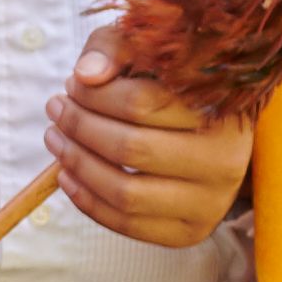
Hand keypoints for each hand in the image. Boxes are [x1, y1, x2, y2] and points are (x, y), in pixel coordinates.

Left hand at [46, 67, 263, 249]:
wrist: (219, 135)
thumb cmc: (178, 88)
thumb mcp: (153, 53)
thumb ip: (116, 49)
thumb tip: (85, 76)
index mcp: (224, 109)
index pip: (140, 103)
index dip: (93, 95)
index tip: (72, 85)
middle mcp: (226, 160)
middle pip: (129, 148)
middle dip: (79, 127)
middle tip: (57, 108)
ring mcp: (212, 202)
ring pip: (125, 192)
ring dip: (77, 165)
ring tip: (56, 139)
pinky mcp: (192, 232)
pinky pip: (127, 224)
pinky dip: (87, 201)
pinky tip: (66, 175)